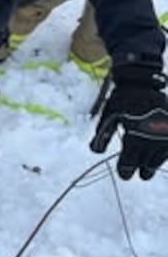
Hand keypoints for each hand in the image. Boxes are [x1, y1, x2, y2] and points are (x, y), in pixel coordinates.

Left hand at [90, 63, 167, 180]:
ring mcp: (164, 136)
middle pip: (145, 164)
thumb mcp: (108, 116)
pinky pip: (167, 150)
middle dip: (140, 170)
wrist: (143, 82)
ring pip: (157, 159)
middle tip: (139, 174)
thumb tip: (95, 152)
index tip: (123, 174)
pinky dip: (162, 154)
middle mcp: (151, 139)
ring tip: (147, 171)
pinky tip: (157, 156)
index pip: (129, 163)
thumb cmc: (122, 99)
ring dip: (152, 165)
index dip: (125, 170)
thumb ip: (102, 135)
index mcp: (134, 137)